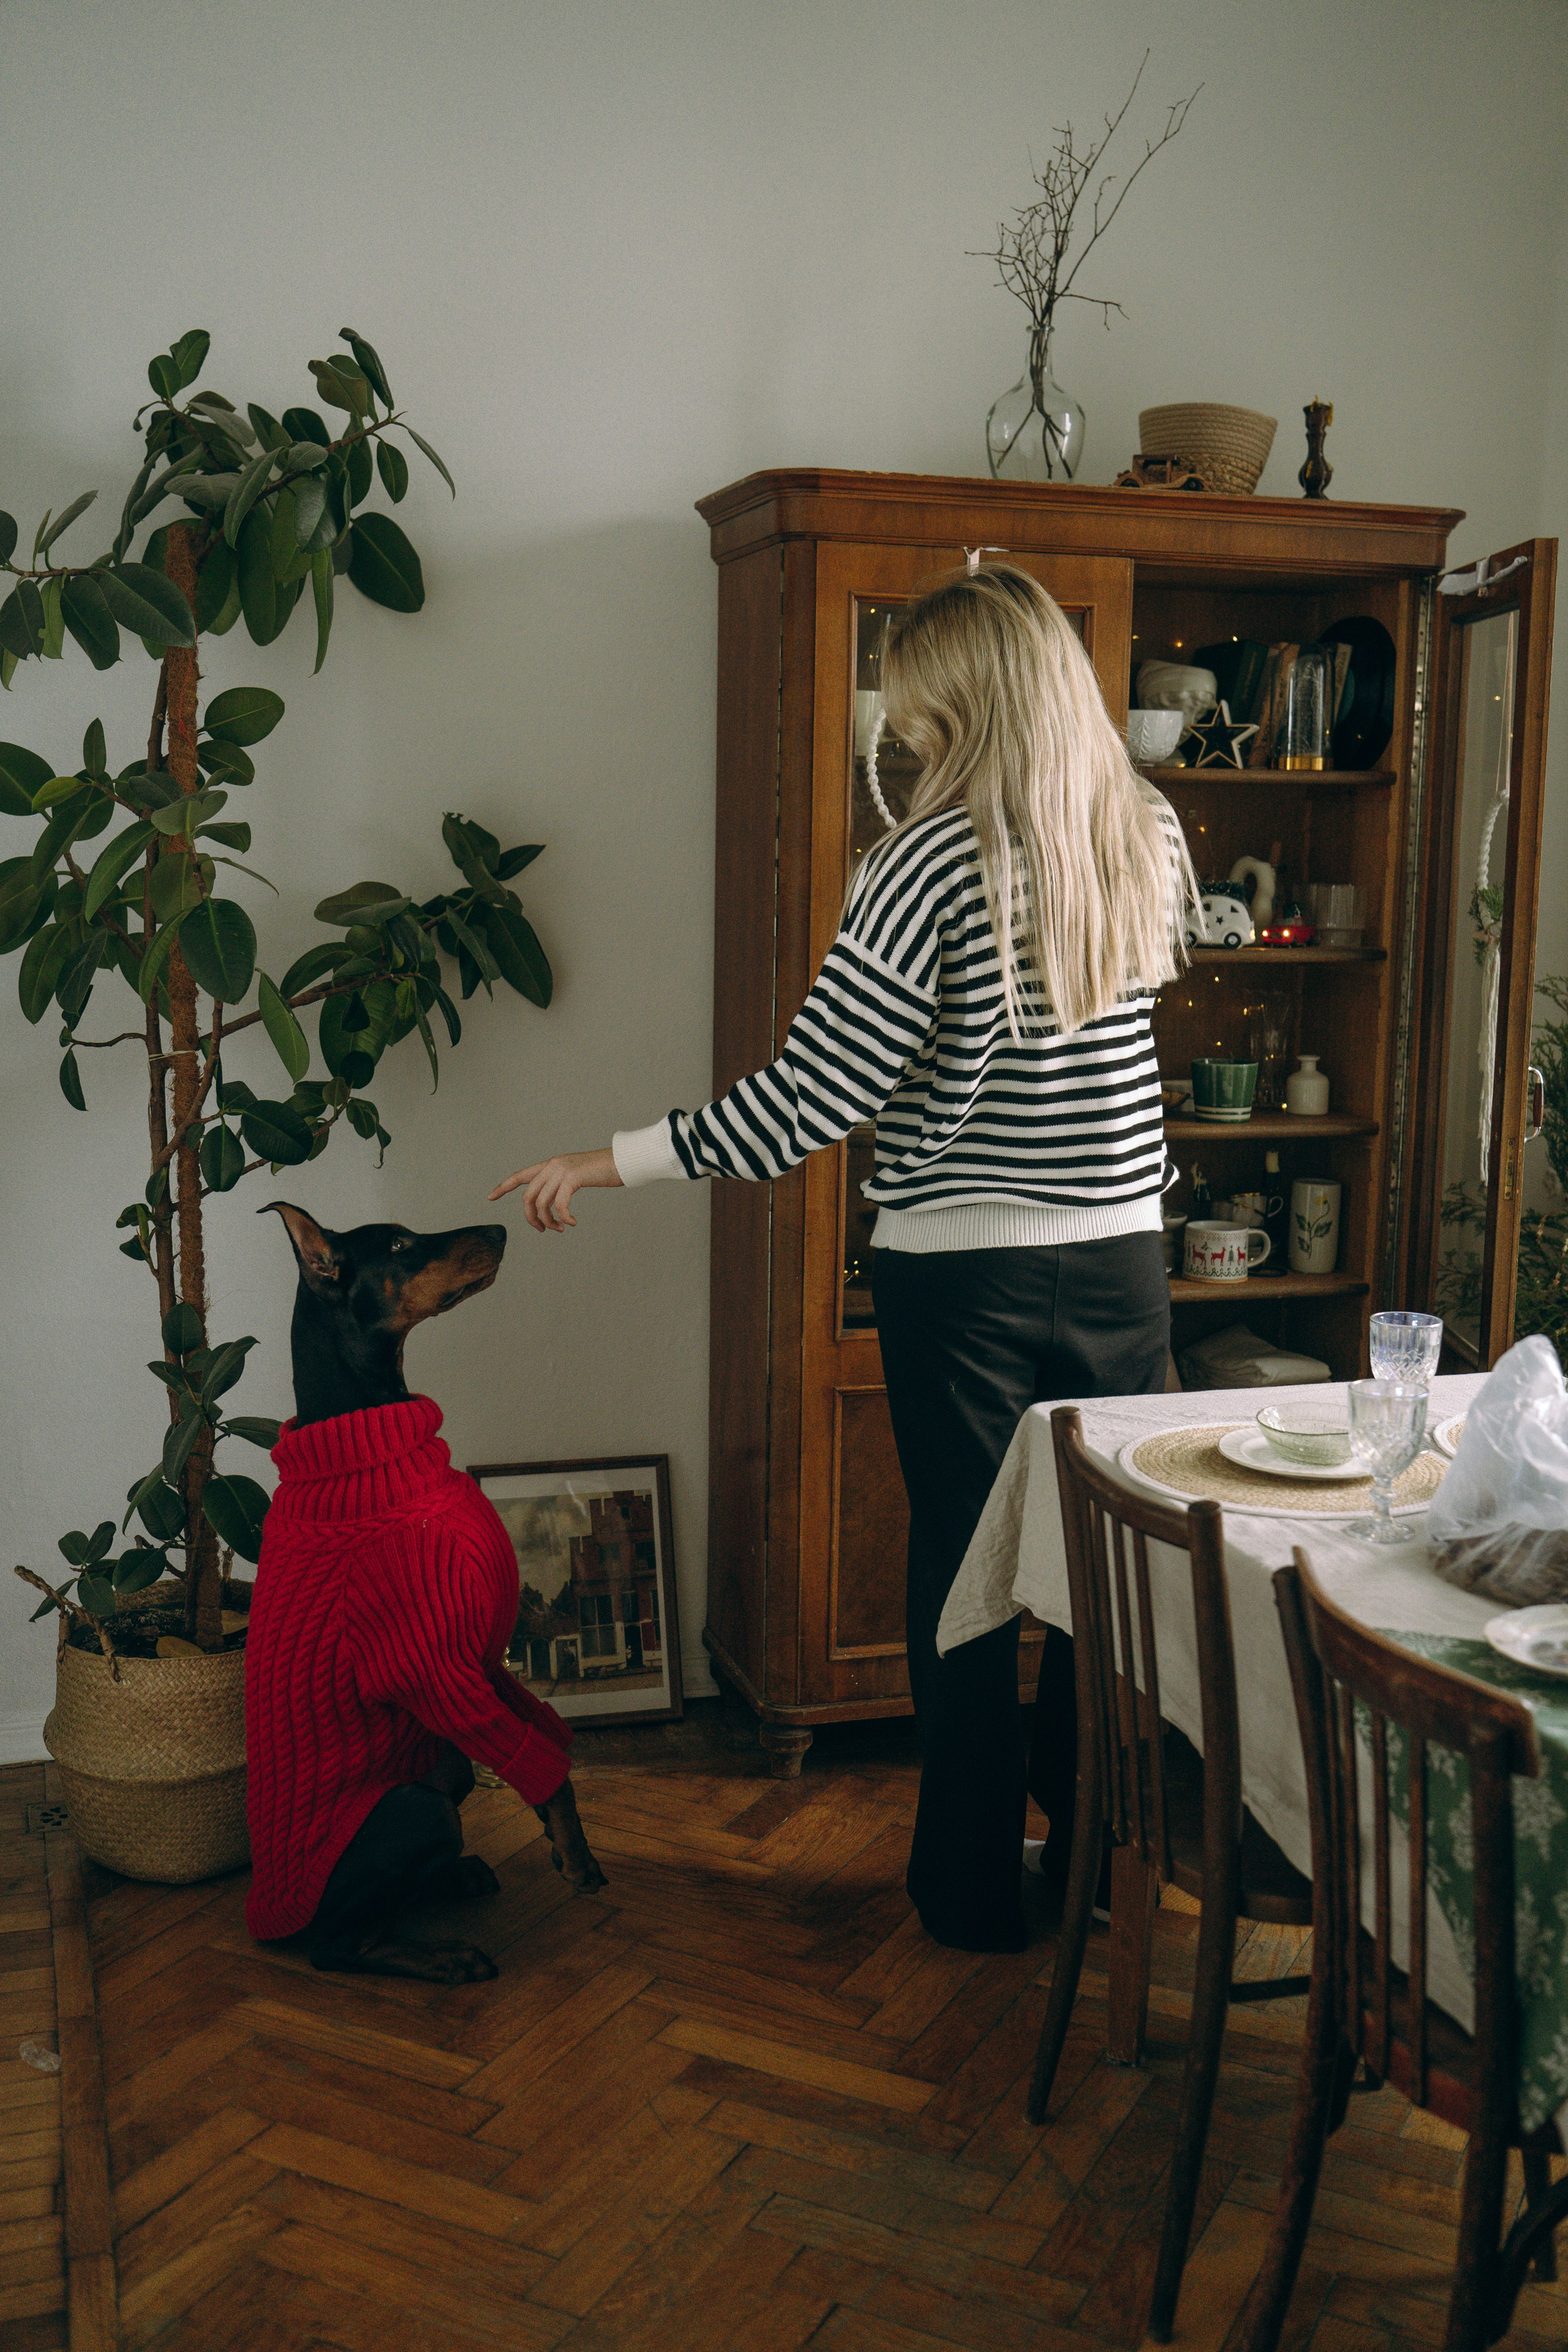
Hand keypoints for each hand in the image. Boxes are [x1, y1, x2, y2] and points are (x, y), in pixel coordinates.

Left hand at [488, 1146, 621, 1231]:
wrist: (622, 1161)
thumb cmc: (603, 1171)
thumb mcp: (577, 1175)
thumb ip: (561, 1184)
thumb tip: (552, 1203)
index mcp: (550, 1164)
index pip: (520, 1175)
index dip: (503, 1187)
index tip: (490, 1197)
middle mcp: (552, 1166)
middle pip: (528, 1197)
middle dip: (531, 1218)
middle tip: (542, 1230)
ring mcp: (561, 1170)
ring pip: (541, 1203)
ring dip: (549, 1221)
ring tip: (560, 1228)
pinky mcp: (572, 1178)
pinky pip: (559, 1205)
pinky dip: (563, 1217)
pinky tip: (572, 1222)